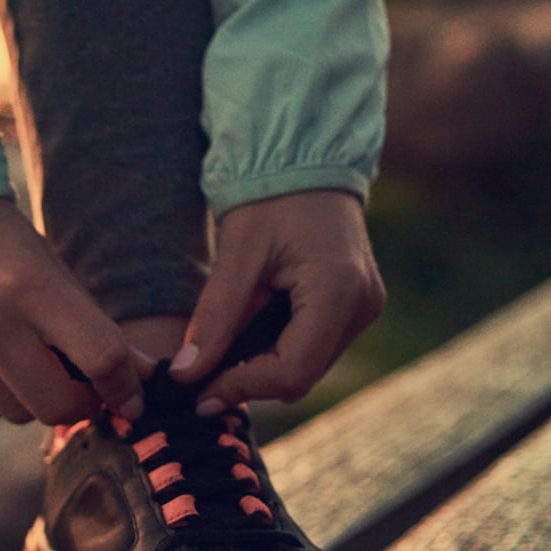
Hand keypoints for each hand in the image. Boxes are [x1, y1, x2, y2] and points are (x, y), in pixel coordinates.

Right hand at [0, 198, 143, 424]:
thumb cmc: (2, 245)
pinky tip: (0, 364)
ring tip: (38, 369)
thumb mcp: (54, 272)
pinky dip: (2, 396)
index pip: (99, 356)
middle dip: (82, 405)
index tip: (131, 398)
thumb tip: (143, 380)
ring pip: (16, 413)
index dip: (124, 386)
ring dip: (38, 401)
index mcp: (31, 285)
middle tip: (86, 390)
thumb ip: (97, 328)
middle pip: (55, 404)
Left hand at [170, 190, 385, 407]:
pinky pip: (313, 346)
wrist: (305, 158)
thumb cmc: (270, 195)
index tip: (197, 392)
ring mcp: (364, 307)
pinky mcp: (356, 305)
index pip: (292, 372)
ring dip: (261, 364)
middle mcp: (362, 306)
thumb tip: (185, 377)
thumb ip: (214, 318)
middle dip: (249, 378)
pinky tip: (247, 329)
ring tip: (220, 344)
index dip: (242, 387)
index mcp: (338, 291)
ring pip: (307, 366)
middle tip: (199, 374)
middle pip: (300, 375)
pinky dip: (277, 348)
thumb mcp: (236, 254)